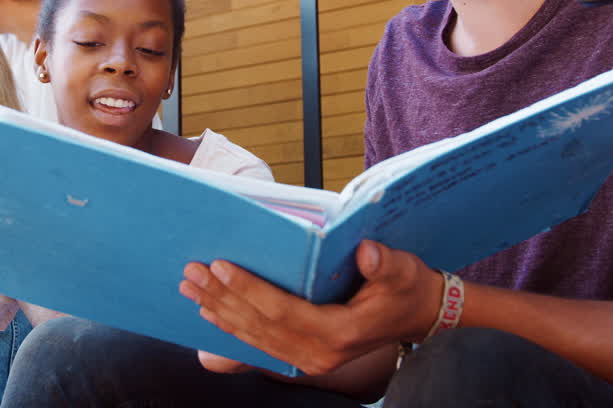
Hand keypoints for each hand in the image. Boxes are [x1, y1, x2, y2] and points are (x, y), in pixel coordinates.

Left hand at [179, 240, 440, 375]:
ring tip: (191, 288)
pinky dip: (233, 328)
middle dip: (222, 298)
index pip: (282, 311)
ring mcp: (311, 359)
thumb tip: (366, 252)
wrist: (421, 316)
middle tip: (191, 272)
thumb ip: (384, 263)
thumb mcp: (404, 270)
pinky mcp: (305, 356)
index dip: (249, 289)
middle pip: (260, 326)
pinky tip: (210, 312)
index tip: (220, 266)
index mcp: (340, 332)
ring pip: (255, 337)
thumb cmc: (409, 287)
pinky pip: (262, 344)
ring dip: (220, 312)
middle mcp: (320, 353)